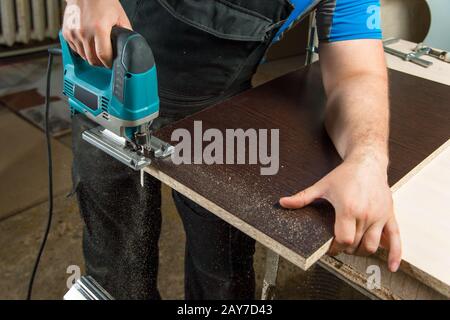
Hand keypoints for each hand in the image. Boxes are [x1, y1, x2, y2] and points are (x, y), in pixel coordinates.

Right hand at [62, 0, 131, 66]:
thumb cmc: (103, 2)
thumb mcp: (120, 17)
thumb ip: (126, 33)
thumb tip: (129, 46)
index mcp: (99, 28)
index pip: (103, 56)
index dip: (109, 63)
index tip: (111, 64)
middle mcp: (84, 32)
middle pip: (92, 60)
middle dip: (101, 63)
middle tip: (106, 59)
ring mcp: (74, 33)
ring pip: (83, 56)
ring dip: (91, 57)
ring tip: (97, 51)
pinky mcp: (66, 33)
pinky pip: (75, 50)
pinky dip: (82, 50)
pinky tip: (88, 44)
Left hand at [279, 153, 401, 271]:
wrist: (368, 162)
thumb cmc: (345, 174)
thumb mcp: (321, 186)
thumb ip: (302, 197)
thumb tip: (282, 203)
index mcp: (349, 208)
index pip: (343, 240)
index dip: (335, 248)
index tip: (329, 247)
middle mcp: (366, 214)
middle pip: (355, 244)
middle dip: (345, 249)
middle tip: (338, 246)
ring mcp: (380, 216)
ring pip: (372, 246)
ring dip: (361, 251)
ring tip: (352, 247)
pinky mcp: (389, 216)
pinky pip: (395, 239)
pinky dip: (395, 255)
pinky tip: (391, 266)